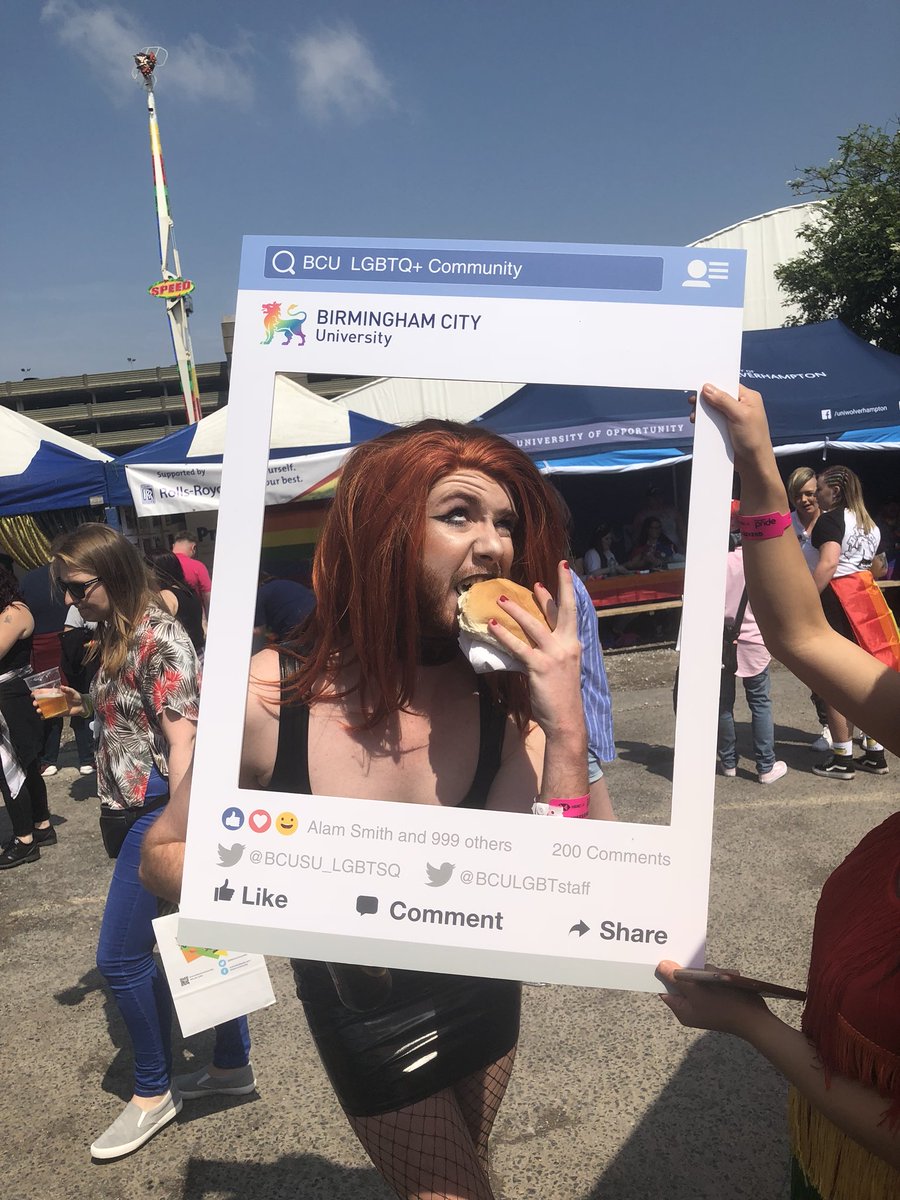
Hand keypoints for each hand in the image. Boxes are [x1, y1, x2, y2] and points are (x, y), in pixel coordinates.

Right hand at [32, 685, 85, 717]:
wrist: (82, 706)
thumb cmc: (77, 697)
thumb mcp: (72, 692)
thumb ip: (67, 690)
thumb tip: (61, 687)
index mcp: (55, 693)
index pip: (45, 692)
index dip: (38, 692)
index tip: (33, 694)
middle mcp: (53, 700)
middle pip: (42, 701)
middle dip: (37, 701)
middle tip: (35, 703)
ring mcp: (54, 707)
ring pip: (44, 708)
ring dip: (40, 709)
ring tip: (39, 710)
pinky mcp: (57, 713)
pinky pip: (49, 715)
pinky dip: (45, 716)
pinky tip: (42, 717)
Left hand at [489, 560, 582, 738]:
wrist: (567, 719)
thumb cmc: (561, 695)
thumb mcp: (562, 667)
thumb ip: (550, 650)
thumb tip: (531, 638)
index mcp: (574, 644)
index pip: (572, 612)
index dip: (567, 590)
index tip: (562, 571)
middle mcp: (567, 645)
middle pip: (564, 610)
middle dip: (559, 587)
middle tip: (554, 568)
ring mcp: (554, 655)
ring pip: (534, 625)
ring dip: (516, 610)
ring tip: (500, 599)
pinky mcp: (540, 666)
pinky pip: (519, 647)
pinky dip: (504, 635)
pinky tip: (492, 626)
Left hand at [656, 959, 770, 1037]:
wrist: (755, 1017)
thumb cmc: (723, 1005)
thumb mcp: (696, 991)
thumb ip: (676, 978)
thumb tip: (659, 966)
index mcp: (682, 1010)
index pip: (666, 989)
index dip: (665, 974)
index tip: (668, 958)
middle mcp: (692, 1007)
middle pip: (684, 981)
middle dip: (696, 973)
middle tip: (706, 973)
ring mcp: (706, 1002)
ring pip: (701, 978)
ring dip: (711, 973)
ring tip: (722, 977)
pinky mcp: (718, 997)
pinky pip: (713, 981)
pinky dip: (720, 977)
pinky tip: (730, 977)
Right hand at [692, 384, 775, 475]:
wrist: (754, 464)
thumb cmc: (753, 439)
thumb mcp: (739, 416)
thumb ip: (723, 400)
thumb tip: (707, 387)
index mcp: (748, 397)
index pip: (728, 384)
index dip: (713, 385)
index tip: (698, 387)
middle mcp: (741, 405)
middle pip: (718, 396)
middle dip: (706, 400)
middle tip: (693, 403)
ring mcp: (733, 417)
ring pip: (714, 409)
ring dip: (704, 412)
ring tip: (695, 417)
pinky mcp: (727, 428)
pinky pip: (713, 421)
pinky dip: (705, 422)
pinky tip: (699, 424)